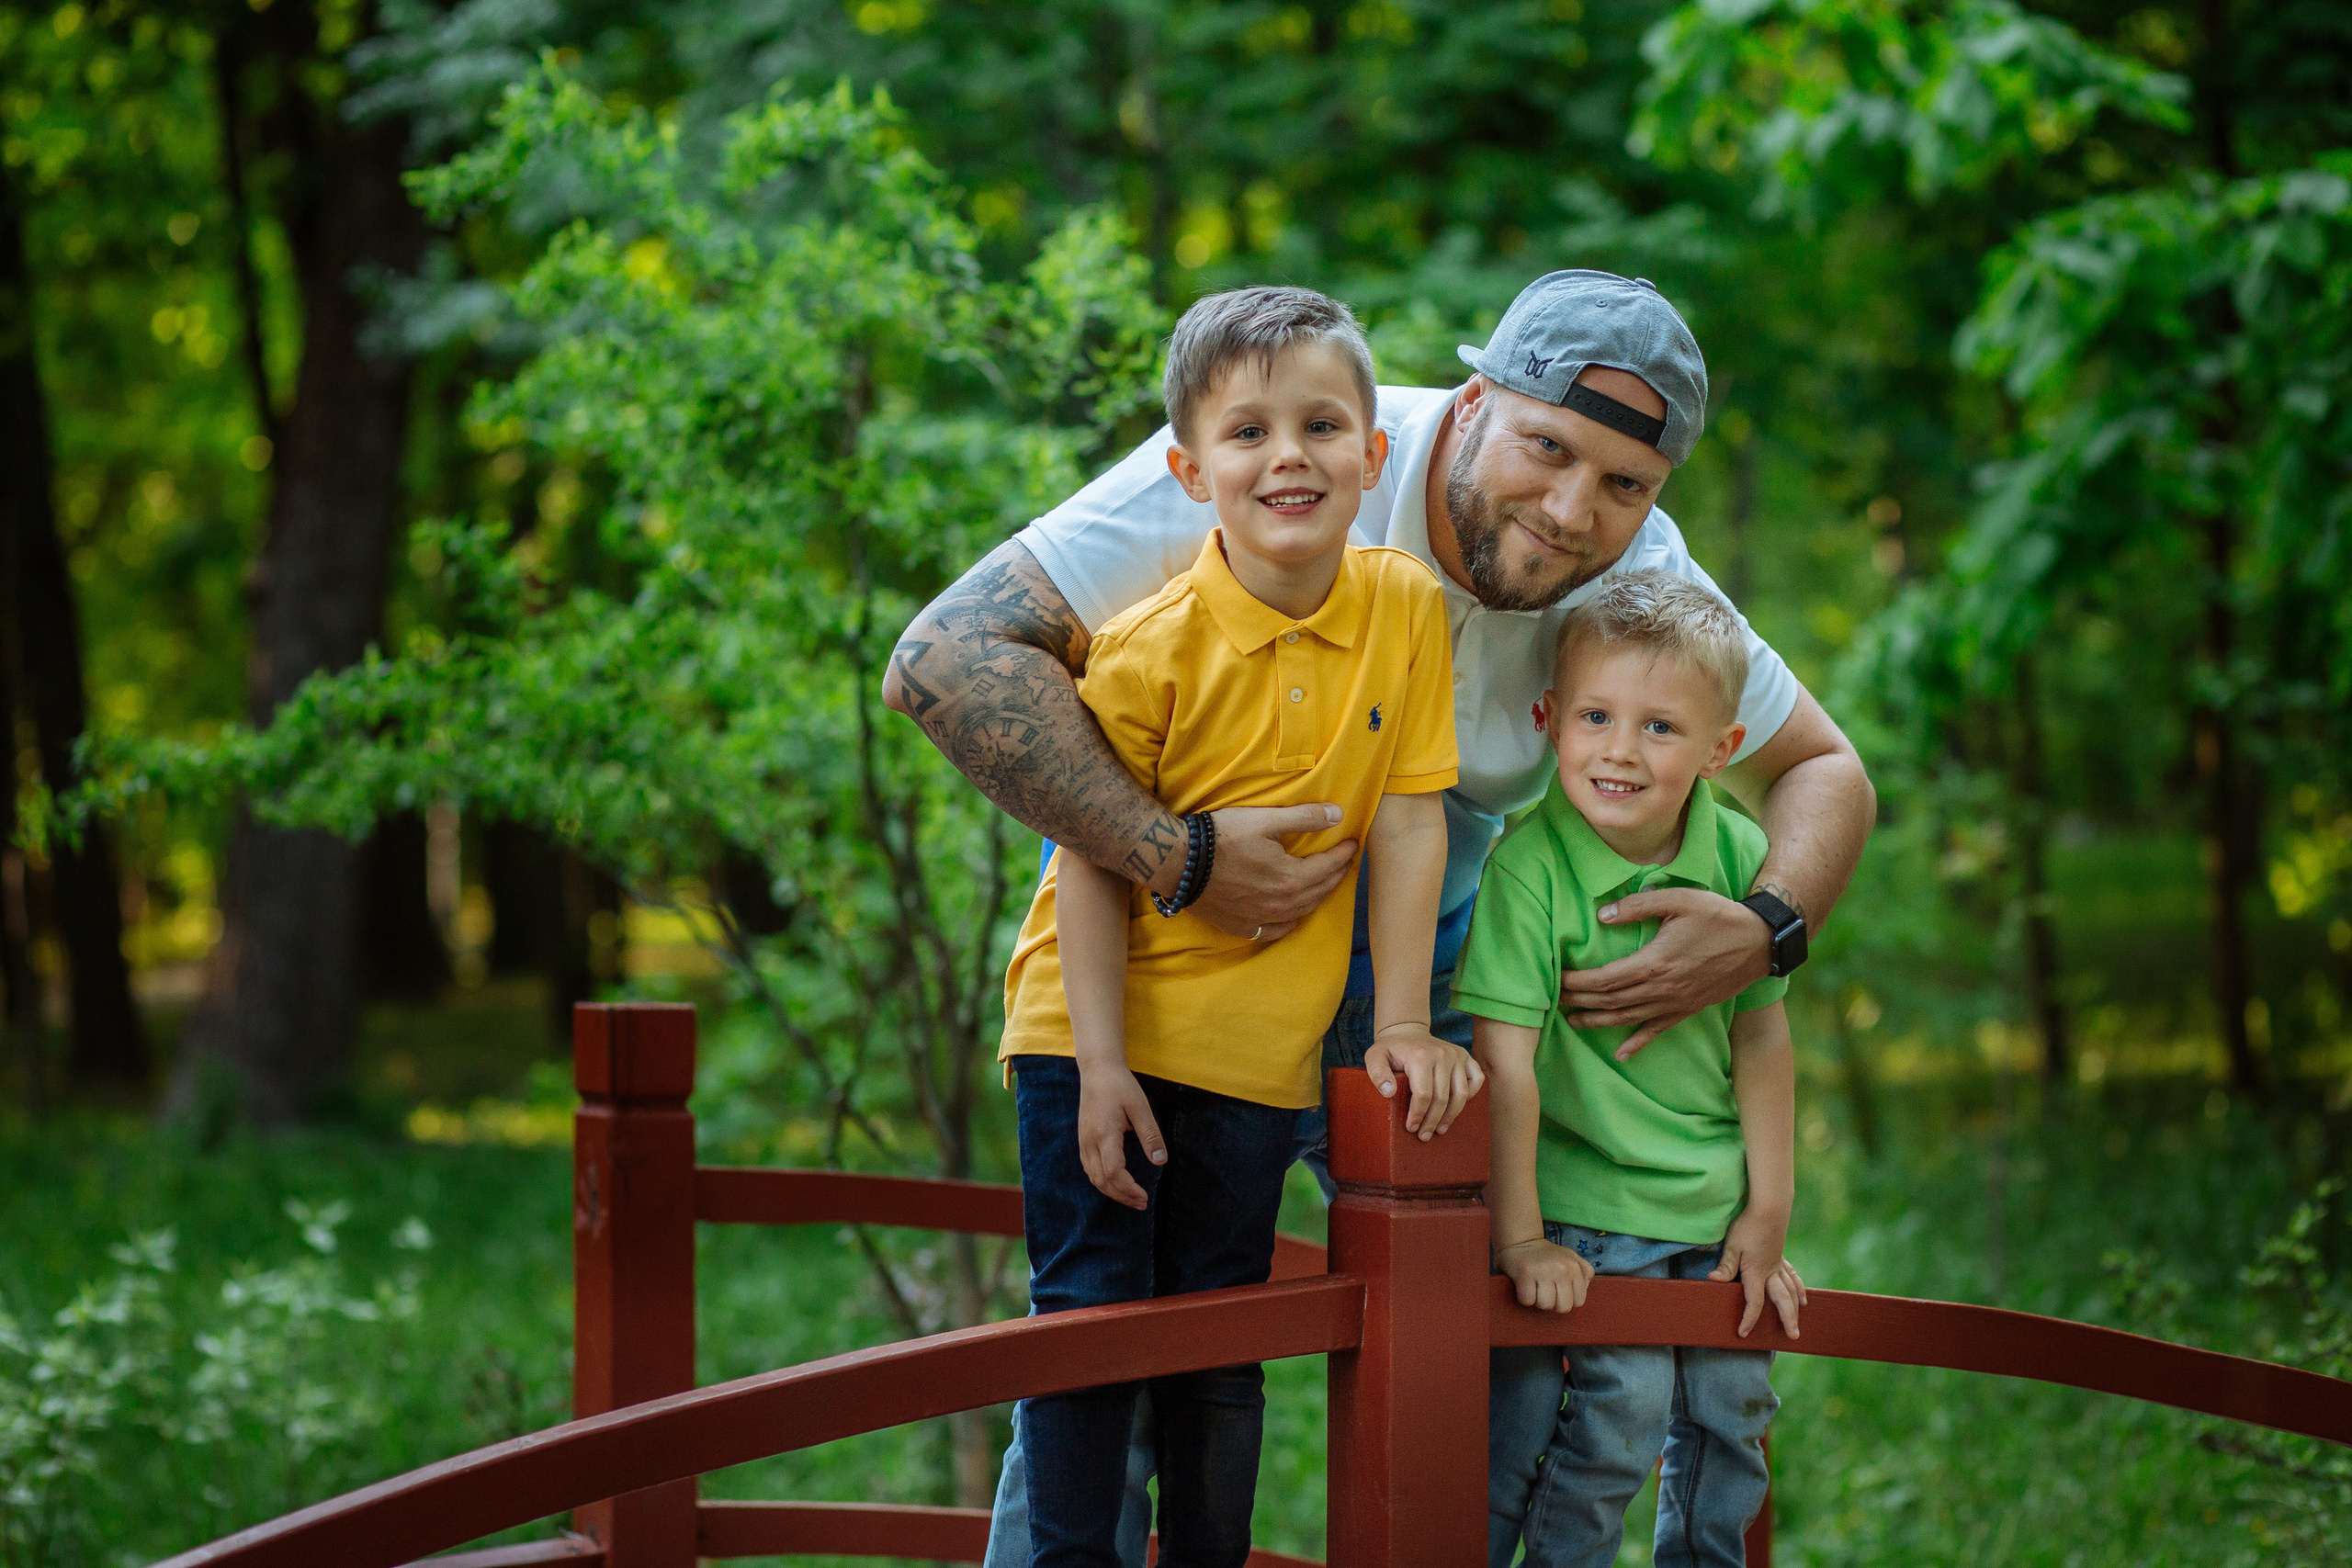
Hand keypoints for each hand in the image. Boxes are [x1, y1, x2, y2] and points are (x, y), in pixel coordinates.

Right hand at [1077, 1065, 1165, 1210]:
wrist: (1097, 1070)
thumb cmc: (1120, 1086)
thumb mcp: (1141, 1107)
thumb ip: (1150, 1135)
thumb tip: (1160, 1162)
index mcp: (1104, 1134)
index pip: (1114, 1172)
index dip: (1129, 1189)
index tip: (1145, 1196)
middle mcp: (1089, 1142)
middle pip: (1101, 1180)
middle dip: (1122, 1196)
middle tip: (1142, 1203)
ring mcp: (1083, 1141)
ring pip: (1093, 1177)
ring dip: (1112, 1191)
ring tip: (1132, 1198)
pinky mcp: (1082, 1140)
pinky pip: (1089, 1168)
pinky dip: (1102, 1182)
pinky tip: (1116, 1184)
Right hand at [1182, 804, 1356, 941]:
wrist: (1180, 862)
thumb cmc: (1222, 837)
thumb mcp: (1265, 820)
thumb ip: (1304, 818)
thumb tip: (1338, 815)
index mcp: (1291, 878)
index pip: (1328, 866)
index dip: (1343, 853)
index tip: (1353, 843)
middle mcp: (1281, 904)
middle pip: (1319, 891)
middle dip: (1335, 874)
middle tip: (1344, 862)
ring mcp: (1261, 919)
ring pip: (1301, 911)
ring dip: (1317, 897)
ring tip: (1325, 884)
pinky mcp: (1242, 926)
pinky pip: (1274, 930)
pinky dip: (1289, 922)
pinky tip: (1293, 916)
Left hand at [1363, 1026, 1484, 1139]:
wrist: (1407, 1032)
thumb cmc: (1391, 1050)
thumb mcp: (1375, 1057)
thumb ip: (1377, 1073)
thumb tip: (1389, 1093)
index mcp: (1421, 1056)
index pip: (1423, 1094)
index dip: (1417, 1115)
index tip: (1411, 1128)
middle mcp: (1443, 1054)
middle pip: (1442, 1098)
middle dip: (1432, 1121)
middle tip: (1424, 1136)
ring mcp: (1457, 1055)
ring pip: (1461, 1094)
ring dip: (1451, 1116)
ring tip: (1440, 1129)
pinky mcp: (1465, 1056)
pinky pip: (1477, 1079)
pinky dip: (1471, 1095)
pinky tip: (1457, 1106)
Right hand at [1497, 1238, 1594, 1313]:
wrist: (1522, 1241)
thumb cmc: (1548, 1254)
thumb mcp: (1571, 1257)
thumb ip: (1585, 1270)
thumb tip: (1585, 1287)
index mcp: (1573, 1267)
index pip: (1578, 1302)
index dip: (1567, 1300)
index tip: (1558, 1292)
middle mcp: (1561, 1269)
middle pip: (1563, 1307)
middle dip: (1554, 1304)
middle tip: (1546, 1293)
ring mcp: (1542, 1271)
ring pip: (1545, 1305)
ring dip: (1538, 1301)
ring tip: (1536, 1289)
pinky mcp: (1524, 1274)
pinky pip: (1527, 1300)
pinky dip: (1524, 1297)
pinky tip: (1525, 1287)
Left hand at [1560, 888, 1769, 1059]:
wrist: (1760, 942)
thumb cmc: (1718, 916)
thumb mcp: (1678, 899)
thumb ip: (1636, 906)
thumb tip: (1601, 915)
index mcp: (1654, 963)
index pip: (1604, 980)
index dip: (1576, 982)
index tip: (1555, 979)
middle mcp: (1661, 989)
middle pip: (1609, 1001)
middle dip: (1578, 1001)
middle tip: (1552, 999)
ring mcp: (1675, 1004)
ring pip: (1627, 1019)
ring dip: (1597, 1022)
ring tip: (1572, 1021)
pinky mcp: (1688, 1010)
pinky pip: (1657, 1031)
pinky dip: (1637, 1044)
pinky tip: (1622, 1054)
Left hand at [1709, 1208, 1804, 1338]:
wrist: (1769, 1209)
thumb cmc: (1747, 1226)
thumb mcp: (1732, 1246)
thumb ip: (1726, 1265)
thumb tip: (1713, 1281)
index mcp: (1756, 1272)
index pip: (1753, 1301)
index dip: (1748, 1318)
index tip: (1743, 1333)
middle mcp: (1770, 1272)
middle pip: (1780, 1300)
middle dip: (1786, 1319)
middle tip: (1792, 1337)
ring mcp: (1778, 1265)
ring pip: (1790, 1291)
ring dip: (1794, 1308)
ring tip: (1797, 1323)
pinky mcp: (1781, 1257)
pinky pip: (1793, 1277)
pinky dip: (1798, 1289)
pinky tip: (1803, 1298)